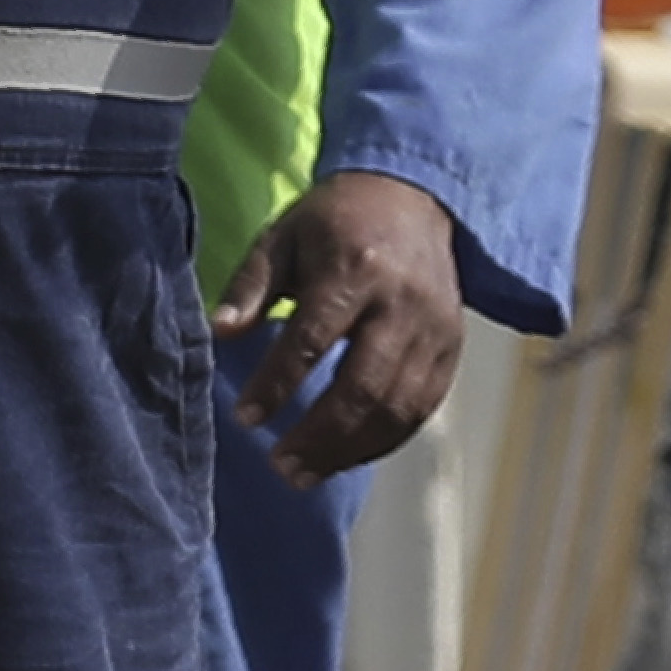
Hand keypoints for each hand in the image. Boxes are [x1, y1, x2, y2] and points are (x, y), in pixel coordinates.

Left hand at [217, 171, 467, 481]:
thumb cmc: (335, 221)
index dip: (278, 383)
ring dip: (349, 451)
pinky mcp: (451, 349)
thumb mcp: (283, 236)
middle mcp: (403, 304)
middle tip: (279, 464)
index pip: (313, 338)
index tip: (245, 417)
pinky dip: (383, 442)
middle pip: (364, 385)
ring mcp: (434, 330)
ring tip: (304, 474)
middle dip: (319, 435)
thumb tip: (220, 333)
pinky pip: (420, 409)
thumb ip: (251, 286)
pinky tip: (345, 458)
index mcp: (355, 268)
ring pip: (397, 407)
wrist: (415, 197)